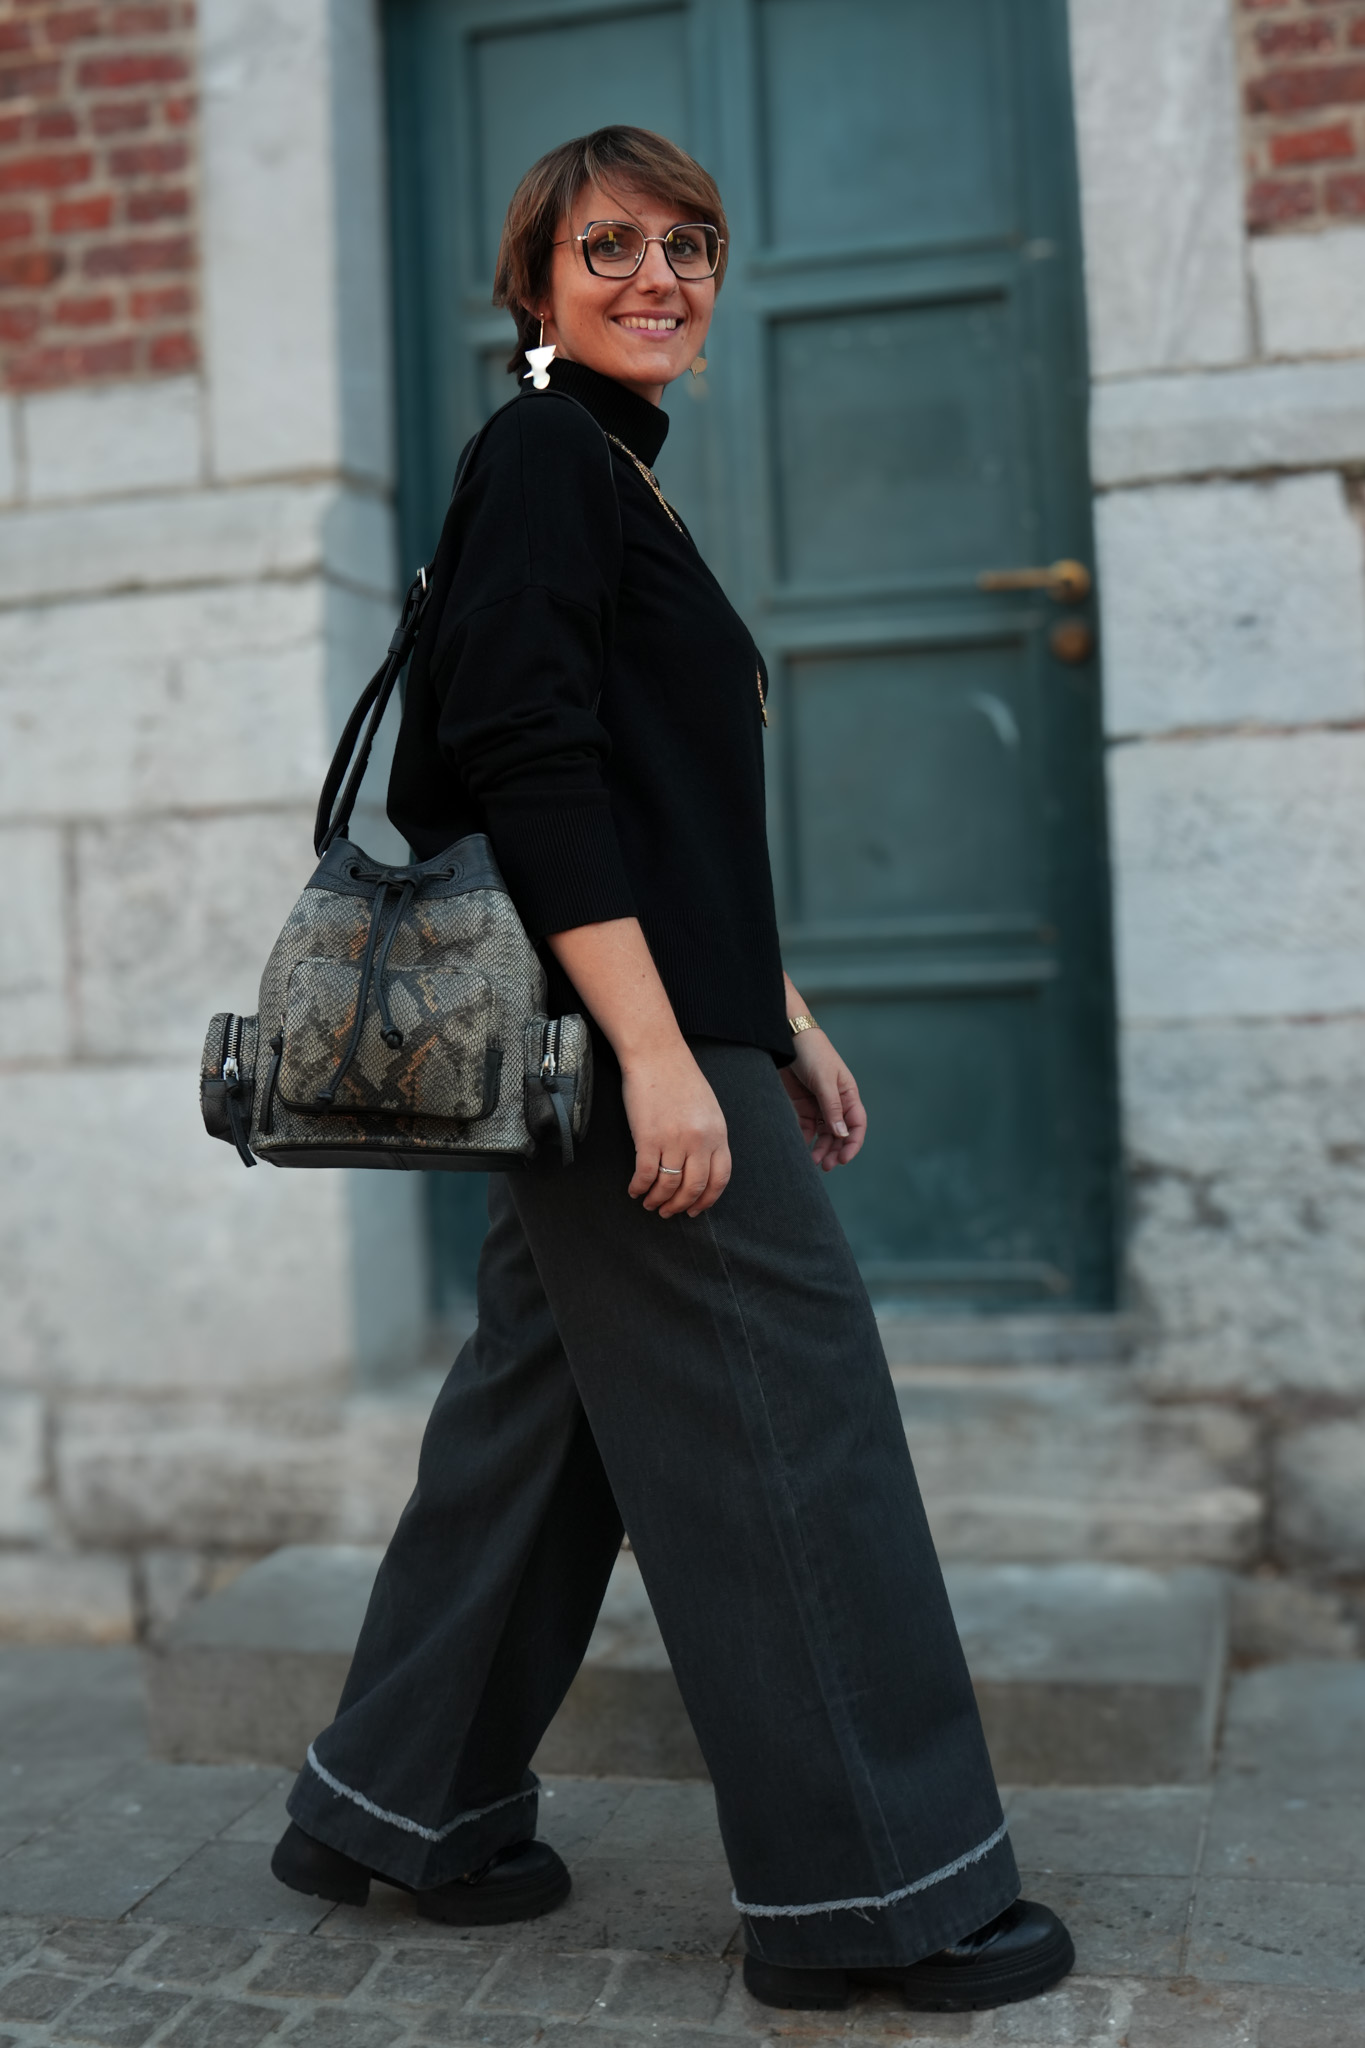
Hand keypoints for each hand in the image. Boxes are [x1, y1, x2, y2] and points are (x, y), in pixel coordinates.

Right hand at [622, 1044, 730, 1216]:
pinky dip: (639, 1188)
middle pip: (694, 1188)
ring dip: (658, 1200)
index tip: (696, 1210)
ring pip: (668, 1186)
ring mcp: (674, 1140)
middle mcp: (699, 1141)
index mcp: (718, 1134)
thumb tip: (701, 1166)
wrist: (656, 1055)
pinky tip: (635, 1190)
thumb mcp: (707, 1108)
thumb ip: (709, 1137)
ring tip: (650, 1203)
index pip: (719, 1179)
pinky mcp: (648, 1138)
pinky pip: (645, 1175)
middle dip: (680, 1206)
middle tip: (669, 1212)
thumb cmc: (679, 1078)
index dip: (707, 1200)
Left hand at [780, 1029, 866, 1169]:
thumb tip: (842, 1134)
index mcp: (848, 1094)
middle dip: (835, 1150)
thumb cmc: (812, 1053)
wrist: (787, 1038)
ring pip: (824, 1133)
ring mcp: (819, 1103)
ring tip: (813, 1163)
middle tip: (826, 1166)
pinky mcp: (803, 1104)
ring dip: (821, 1148)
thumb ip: (832, 1107)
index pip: (857, 1124)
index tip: (843, 1159)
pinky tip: (802, 1149)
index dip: (853, 1143)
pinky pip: (808, 1127)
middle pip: (840, 1132)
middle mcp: (837, 1101)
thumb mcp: (824, 1080)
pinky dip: (806, 1139)